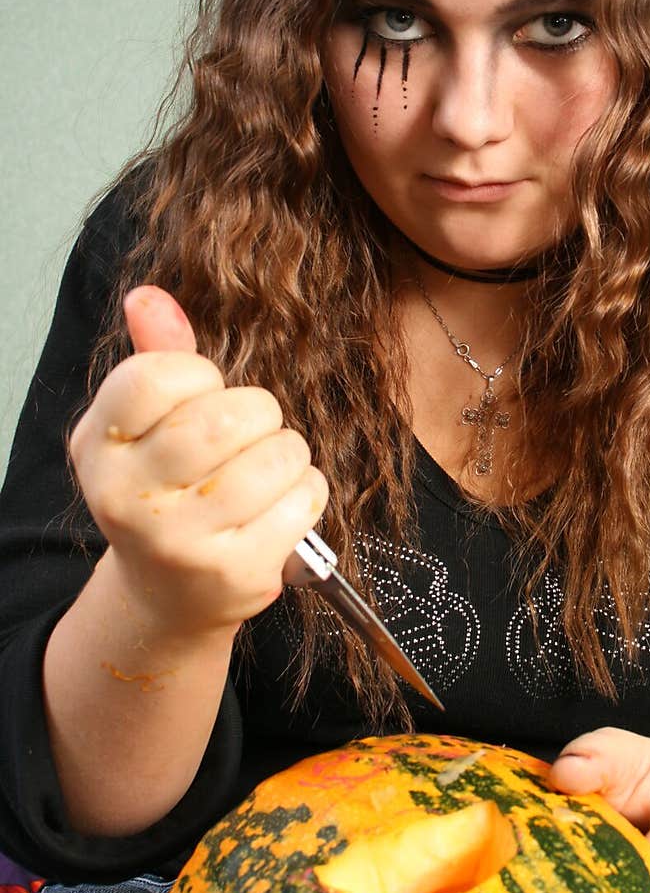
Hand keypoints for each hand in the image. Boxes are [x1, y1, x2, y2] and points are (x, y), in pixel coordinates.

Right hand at [68, 284, 328, 634]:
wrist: (168, 595)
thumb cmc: (166, 492)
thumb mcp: (146, 426)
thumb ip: (156, 357)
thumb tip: (149, 297)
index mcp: (99, 446)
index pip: (156, 375)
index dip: (201, 376)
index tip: (203, 396)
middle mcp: (127, 497)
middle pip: (225, 417)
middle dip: (258, 412)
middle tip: (250, 432)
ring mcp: (181, 541)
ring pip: (276, 455)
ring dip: (288, 451)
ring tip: (268, 468)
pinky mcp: (236, 573)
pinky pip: (304, 499)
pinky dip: (307, 491)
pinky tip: (281, 504)